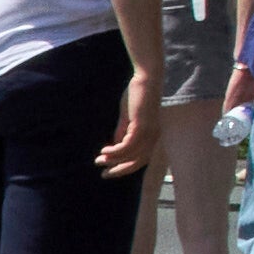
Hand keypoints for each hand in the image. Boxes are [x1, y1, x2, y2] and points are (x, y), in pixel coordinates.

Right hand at [99, 64, 164, 185]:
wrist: (146, 78)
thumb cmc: (137, 95)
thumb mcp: (128, 117)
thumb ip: (122, 131)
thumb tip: (114, 146)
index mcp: (152, 136)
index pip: (141, 160)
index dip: (125, 168)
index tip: (109, 171)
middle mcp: (154, 137)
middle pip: (138, 162)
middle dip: (120, 170)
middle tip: (103, 174)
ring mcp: (149, 133)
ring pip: (131, 155)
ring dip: (114, 160)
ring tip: (99, 160)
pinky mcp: (142, 126)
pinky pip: (127, 146)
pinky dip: (115, 151)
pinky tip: (104, 150)